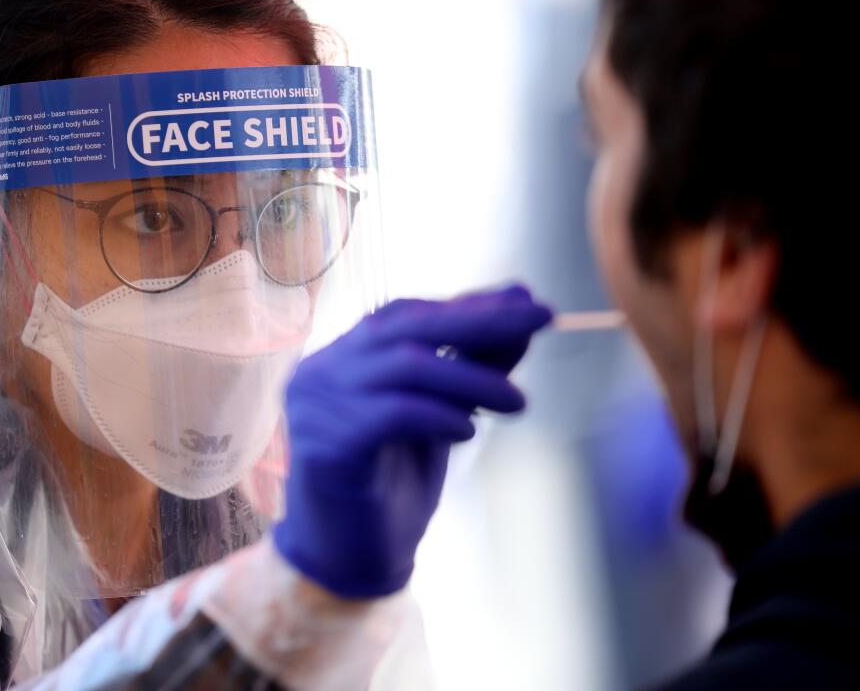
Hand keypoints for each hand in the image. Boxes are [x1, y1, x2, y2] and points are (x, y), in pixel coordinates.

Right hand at [273, 285, 551, 597]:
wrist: (349, 557)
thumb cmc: (392, 482)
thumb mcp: (440, 414)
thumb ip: (472, 363)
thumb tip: (520, 307)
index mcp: (344, 355)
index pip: (405, 313)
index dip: (466, 305)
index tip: (526, 301)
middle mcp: (322, 369)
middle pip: (406, 327)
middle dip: (480, 320)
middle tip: (541, 318)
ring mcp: (317, 404)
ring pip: (406, 367)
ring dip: (472, 379)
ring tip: (518, 402)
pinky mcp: (325, 444)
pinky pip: (394, 413)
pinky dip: (440, 416)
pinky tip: (468, 432)